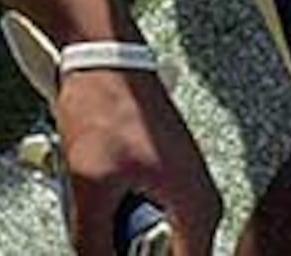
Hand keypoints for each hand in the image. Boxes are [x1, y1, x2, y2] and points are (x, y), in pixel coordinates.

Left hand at [52, 67, 220, 254]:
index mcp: (198, 210)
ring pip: (150, 237)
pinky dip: (115, 212)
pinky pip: (141, 213)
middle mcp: (199, 202)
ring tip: (92, 204)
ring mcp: (182, 187)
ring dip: (117, 231)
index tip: (116, 254)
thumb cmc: (106, 104)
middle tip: (98, 232)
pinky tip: (92, 193)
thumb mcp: (91, 184)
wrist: (100, 54)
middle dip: (126, 250)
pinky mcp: (162, 175)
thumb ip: (92, 241)